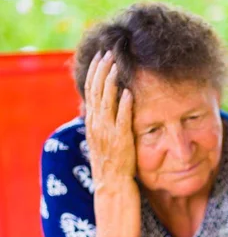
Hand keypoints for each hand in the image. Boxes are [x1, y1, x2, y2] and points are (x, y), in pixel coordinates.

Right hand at [84, 51, 135, 180]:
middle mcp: (97, 124)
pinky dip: (124, 104)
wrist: (112, 183)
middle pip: (96, 91)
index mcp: (92, 121)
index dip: (94, 72)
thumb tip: (103, 107)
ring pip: (107, 101)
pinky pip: (122, 118)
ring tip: (116, 66)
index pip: (90, 91)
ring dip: (111, 81)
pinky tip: (128, 92)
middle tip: (108, 53)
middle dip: (101, 70)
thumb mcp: (102, 139)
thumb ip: (102, 122)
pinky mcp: (121, 139)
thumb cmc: (111, 162)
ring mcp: (108, 131)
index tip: (100, 57)